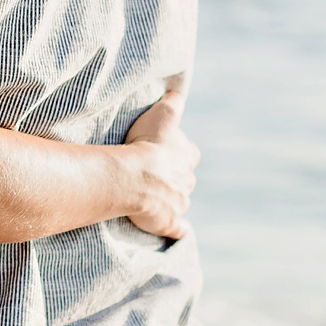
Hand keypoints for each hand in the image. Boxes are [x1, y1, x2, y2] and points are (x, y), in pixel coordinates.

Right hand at [119, 75, 197, 238]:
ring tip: (155, 198)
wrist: (135, 176)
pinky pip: (177, 229)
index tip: (167, 152)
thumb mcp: (162, 115)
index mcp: (188, 157)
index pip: (190, 154)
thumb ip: (173, 103)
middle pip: (185, 180)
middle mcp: (187, 181)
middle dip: (175, 178)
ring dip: (172, 200)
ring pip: (180, 202)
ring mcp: (179, 203)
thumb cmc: (147, 144)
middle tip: (156, 175)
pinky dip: (178, 230)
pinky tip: (177, 232)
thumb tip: (178, 93)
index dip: (180, 153)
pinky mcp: (168, 222)